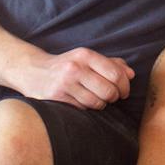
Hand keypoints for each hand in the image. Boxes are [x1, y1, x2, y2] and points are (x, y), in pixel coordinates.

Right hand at [9, 47, 133, 108]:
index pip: (116, 74)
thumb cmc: (66, 65)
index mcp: (85, 55)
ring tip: (95, 99)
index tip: (123, 92)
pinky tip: (81, 102)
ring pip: (97, 102)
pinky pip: (83, 109)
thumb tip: (131, 74)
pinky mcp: (57, 98)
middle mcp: (75, 68)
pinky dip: (87, 108)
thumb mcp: (87, 59)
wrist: (33, 72)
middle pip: (109, 91)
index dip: (124, 86)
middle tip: (111, 97)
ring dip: (100, 104)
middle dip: (114, 97)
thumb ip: (111, 64)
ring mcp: (65, 84)